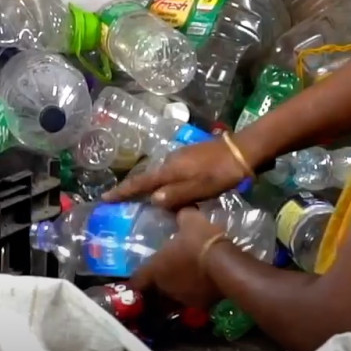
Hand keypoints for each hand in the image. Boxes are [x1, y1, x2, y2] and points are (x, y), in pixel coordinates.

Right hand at [104, 134, 251, 209]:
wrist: (244, 150)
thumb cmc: (222, 172)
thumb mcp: (200, 188)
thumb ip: (176, 195)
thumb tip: (152, 199)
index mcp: (170, 169)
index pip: (141, 182)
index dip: (123, 191)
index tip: (105, 198)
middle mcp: (171, 160)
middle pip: (147, 176)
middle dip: (132, 188)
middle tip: (119, 200)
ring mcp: (181, 156)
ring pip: (159, 174)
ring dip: (148, 186)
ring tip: (139, 198)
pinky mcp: (191, 157)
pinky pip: (170, 172)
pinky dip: (162, 182)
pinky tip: (166, 189)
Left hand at [130, 207, 224, 310]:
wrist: (226, 265)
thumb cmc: (201, 241)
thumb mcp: (191, 220)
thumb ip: (182, 216)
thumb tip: (181, 211)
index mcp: (156, 268)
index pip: (137, 280)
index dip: (138, 277)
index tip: (143, 271)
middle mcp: (165, 287)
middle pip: (156, 289)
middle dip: (160, 281)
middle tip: (168, 270)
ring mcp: (183, 298)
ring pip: (175, 295)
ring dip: (178, 288)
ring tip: (187, 276)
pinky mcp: (201, 305)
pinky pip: (194, 299)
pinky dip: (196, 293)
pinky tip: (204, 283)